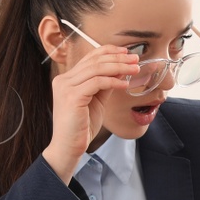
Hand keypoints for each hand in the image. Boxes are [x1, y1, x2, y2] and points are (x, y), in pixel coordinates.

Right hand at [43, 44, 137, 183]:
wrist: (68, 148)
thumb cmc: (81, 128)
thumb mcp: (96, 101)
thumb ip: (104, 85)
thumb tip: (120, 70)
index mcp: (67, 79)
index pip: (89, 57)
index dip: (109, 52)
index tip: (126, 53)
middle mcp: (64, 80)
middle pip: (94, 61)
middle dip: (118, 58)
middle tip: (136, 59)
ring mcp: (66, 87)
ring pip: (96, 69)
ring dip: (119, 67)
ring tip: (135, 69)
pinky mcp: (72, 97)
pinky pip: (97, 83)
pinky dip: (113, 81)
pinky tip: (124, 84)